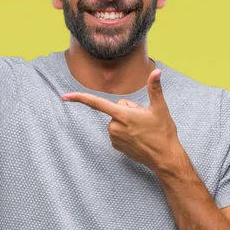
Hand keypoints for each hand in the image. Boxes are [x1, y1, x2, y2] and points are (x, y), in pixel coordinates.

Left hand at [61, 69, 184, 173]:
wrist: (165, 158)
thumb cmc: (163, 133)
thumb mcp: (160, 108)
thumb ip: (155, 88)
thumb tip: (157, 71)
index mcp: (122, 116)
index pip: (96, 103)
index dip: (79, 98)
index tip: (64, 96)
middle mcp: (114, 127)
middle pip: (115, 109)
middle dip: (127, 111)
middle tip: (143, 120)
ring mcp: (114, 138)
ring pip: (116, 120)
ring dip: (127, 122)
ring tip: (142, 129)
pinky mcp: (115, 146)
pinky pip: (117, 131)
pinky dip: (126, 132)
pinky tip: (138, 137)